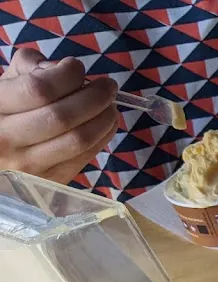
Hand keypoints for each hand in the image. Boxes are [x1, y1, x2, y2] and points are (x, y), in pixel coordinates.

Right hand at [0, 50, 118, 184]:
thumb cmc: (4, 113)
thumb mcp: (5, 84)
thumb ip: (29, 67)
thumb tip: (62, 68)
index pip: (39, 89)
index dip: (66, 75)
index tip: (76, 67)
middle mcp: (6, 139)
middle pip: (63, 116)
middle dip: (95, 96)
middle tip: (108, 86)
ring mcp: (28, 165)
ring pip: (78, 139)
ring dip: (104, 118)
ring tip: (110, 105)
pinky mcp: (49, 181)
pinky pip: (84, 157)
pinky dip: (103, 137)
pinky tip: (106, 124)